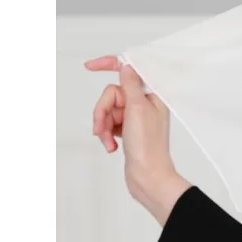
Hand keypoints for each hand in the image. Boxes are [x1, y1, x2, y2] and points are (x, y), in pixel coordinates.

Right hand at [84, 54, 190, 221]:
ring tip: (108, 141)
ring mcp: (136, 118)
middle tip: (104, 127)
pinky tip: (111, 147)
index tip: (90, 66)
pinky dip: (106, 134)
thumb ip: (130, 85)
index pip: (129, 71)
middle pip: (112, 94)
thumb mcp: (138, 109)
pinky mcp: (128, 131)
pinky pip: (109, 124)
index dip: (109, 65)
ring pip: (108, 110)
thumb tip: (126, 66)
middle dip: (103, 111)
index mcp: (151, 95)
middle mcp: (145, 104)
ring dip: (103, 125)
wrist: (147, 177)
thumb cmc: (148, 146)